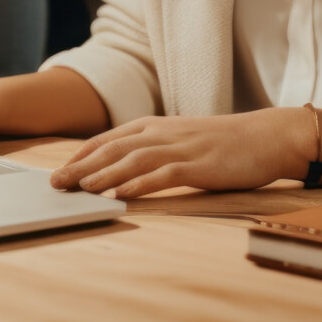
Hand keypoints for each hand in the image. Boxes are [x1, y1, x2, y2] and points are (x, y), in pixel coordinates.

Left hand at [49, 109, 310, 197]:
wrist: (266, 136)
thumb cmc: (222, 143)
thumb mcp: (180, 140)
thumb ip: (153, 151)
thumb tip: (122, 172)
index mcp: (155, 126)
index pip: (108, 140)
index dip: (81, 155)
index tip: (59, 171)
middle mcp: (162, 133)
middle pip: (112, 149)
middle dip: (81, 166)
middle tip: (55, 184)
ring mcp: (180, 148)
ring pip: (133, 160)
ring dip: (103, 175)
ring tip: (80, 188)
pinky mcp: (199, 165)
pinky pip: (164, 174)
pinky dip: (141, 184)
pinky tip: (122, 194)